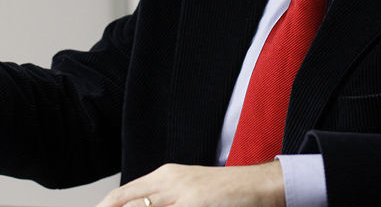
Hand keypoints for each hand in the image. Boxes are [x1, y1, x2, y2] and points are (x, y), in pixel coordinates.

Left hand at [96, 162, 284, 206]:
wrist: (258, 185)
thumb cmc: (223, 192)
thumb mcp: (187, 191)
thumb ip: (162, 199)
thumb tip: (136, 205)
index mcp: (164, 176)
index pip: (122, 195)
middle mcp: (169, 181)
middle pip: (126, 202)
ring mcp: (182, 195)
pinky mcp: (196, 205)